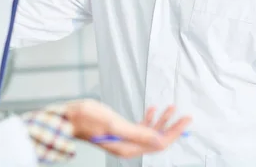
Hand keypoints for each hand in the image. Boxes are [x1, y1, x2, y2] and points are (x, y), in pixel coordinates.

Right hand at [66, 99, 190, 158]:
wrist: (69, 118)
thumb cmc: (87, 119)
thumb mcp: (114, 124)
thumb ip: (137, 132)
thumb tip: (159, 140)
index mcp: (128, 148)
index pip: (158, 143)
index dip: (174, 132)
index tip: (186, 120)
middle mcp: (128, 146)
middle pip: (157, 139)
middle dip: (172, 127)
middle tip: (186, 115)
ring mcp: (125, 139)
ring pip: (150, 132)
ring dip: (161, 120)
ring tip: (171, 108)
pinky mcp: (121, 131)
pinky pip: (140, 127)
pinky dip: (149, 118)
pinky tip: (153, 109)